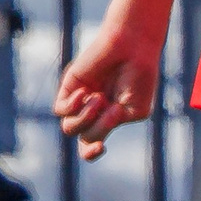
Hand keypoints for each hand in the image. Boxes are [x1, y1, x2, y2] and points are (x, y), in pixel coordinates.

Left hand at [54, 22, 162, 161]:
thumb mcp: (134, 110)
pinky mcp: (69, 88)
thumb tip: (91, 124)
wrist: (133, 47)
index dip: (91, 153)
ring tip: (100, 99)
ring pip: (69, 128)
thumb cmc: (139, 77)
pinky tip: (86, 91)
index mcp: (108, 120)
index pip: (91, 146)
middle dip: (98, 129)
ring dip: (85, 118)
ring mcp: (79, 101)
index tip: (101, 148)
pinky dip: (72, 105)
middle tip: (113, 109)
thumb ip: (112, 124)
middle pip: (83, 138)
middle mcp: (92, 113)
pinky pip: (60, 109)